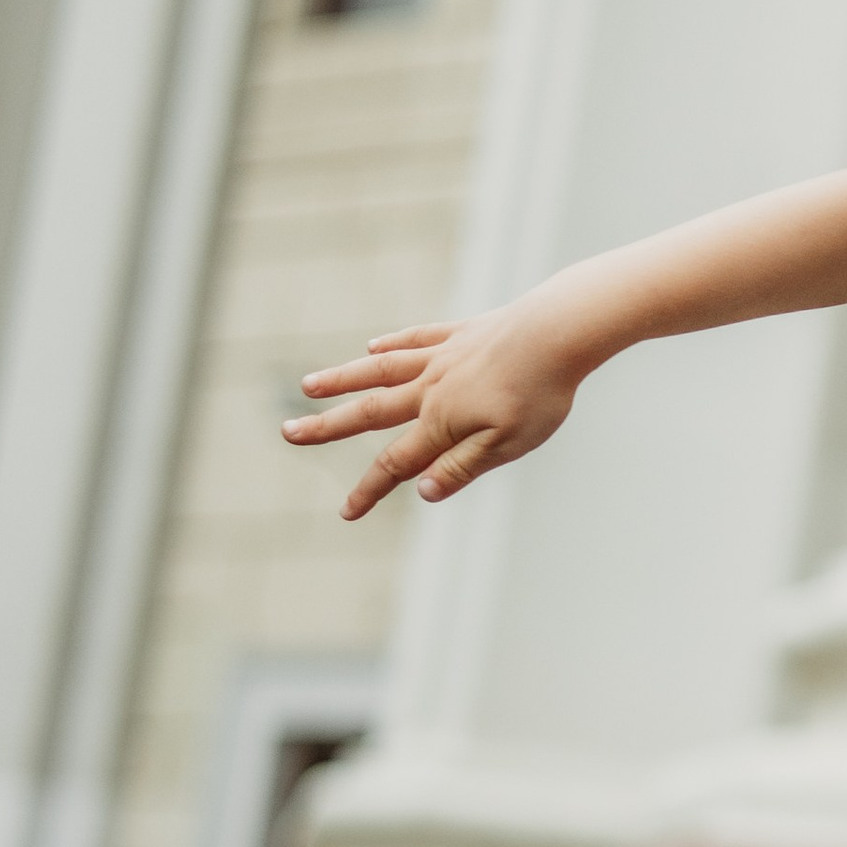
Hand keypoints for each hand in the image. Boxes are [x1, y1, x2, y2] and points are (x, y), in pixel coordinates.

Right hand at [283, 302, 584, 519]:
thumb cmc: (538, 394)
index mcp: (441, 421)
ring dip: (342, 381)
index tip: (347, 514)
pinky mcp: (460, 333)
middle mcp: (430, 388)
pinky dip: (390, 345)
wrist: (557, 332)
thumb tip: (424, 493)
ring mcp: (442, 357)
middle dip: (327, 428)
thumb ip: (462, 467)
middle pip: (369, 412)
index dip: (370, 491)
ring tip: (309, 386)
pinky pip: (415, 340)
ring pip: (380, 371)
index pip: (396, 463)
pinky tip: (372, 347)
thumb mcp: (507, 444)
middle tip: (289, 433)